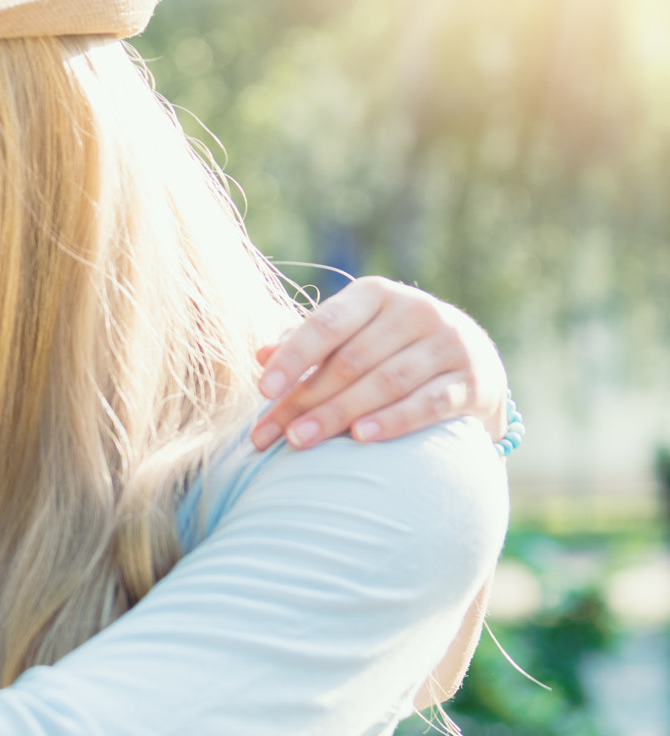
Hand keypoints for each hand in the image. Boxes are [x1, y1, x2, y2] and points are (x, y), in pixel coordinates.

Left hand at [251, 276, 508, 450]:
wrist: (473, 362)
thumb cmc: (390, 347)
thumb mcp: (352, 335)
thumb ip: (309, 343)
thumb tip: (261, 356)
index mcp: (376, 294)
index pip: (327, 324)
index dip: (293, 357)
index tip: (263, 391)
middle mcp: (417, 311)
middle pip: (350, 361)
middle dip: (306, 400)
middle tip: (271, 434)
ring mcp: (450, 344)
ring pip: (385, 383)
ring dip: (339, 414)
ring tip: (301, 441)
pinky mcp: (474, 381)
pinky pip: (428, 403)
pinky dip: (393, 420)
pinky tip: (360, 437)